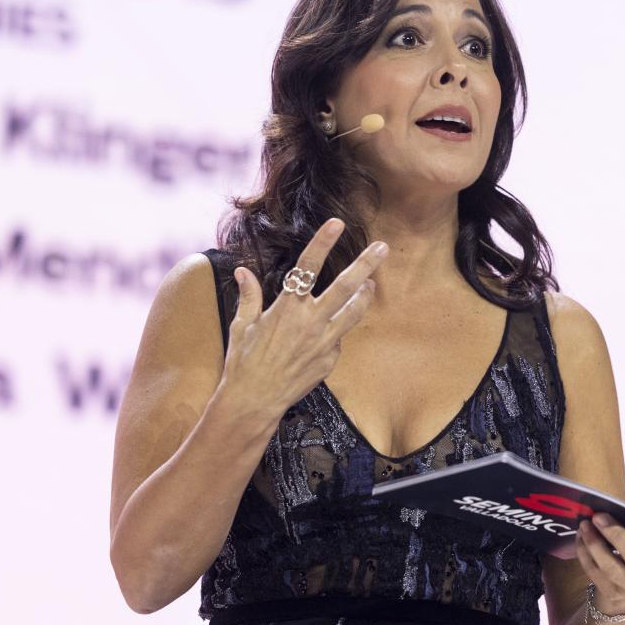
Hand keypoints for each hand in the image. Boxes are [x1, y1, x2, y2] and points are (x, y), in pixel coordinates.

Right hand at [216, 217, 387, 418]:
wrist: (254, 400)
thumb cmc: (244, 362)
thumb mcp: (242, 325)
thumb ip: (249, 296)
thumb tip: (242, 271)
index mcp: (287, 307)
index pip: (307, 266)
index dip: (322, 242)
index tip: (336, 223)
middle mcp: (310, 321)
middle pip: (345, 286)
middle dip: (366, 265)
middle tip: (382, 248)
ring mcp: (323, 341)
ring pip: (354, 311)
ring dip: (364, 295)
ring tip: (371, 284)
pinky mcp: (330, 359)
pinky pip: (339, 338)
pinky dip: (337, 330)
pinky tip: (329, 332)